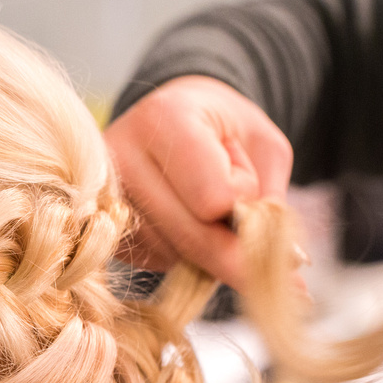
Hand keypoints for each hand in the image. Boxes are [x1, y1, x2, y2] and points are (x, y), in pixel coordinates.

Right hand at [104, 75, 293, 290]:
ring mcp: (99, 195)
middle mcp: (118, 156)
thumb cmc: (222, 130)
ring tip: (198, 207)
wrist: (170, 118)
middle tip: (250, 230)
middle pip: (192, 237)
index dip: (242, 198)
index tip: (240, 172)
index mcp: (163, 119)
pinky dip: (179, 253)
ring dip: (203, 246)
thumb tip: (286, 264)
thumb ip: (272, 200)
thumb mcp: (264, 147)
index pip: (214, 198)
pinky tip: (179, 221)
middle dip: (232, 242)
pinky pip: (153, 263)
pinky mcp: (96, 226)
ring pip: (173, 256)